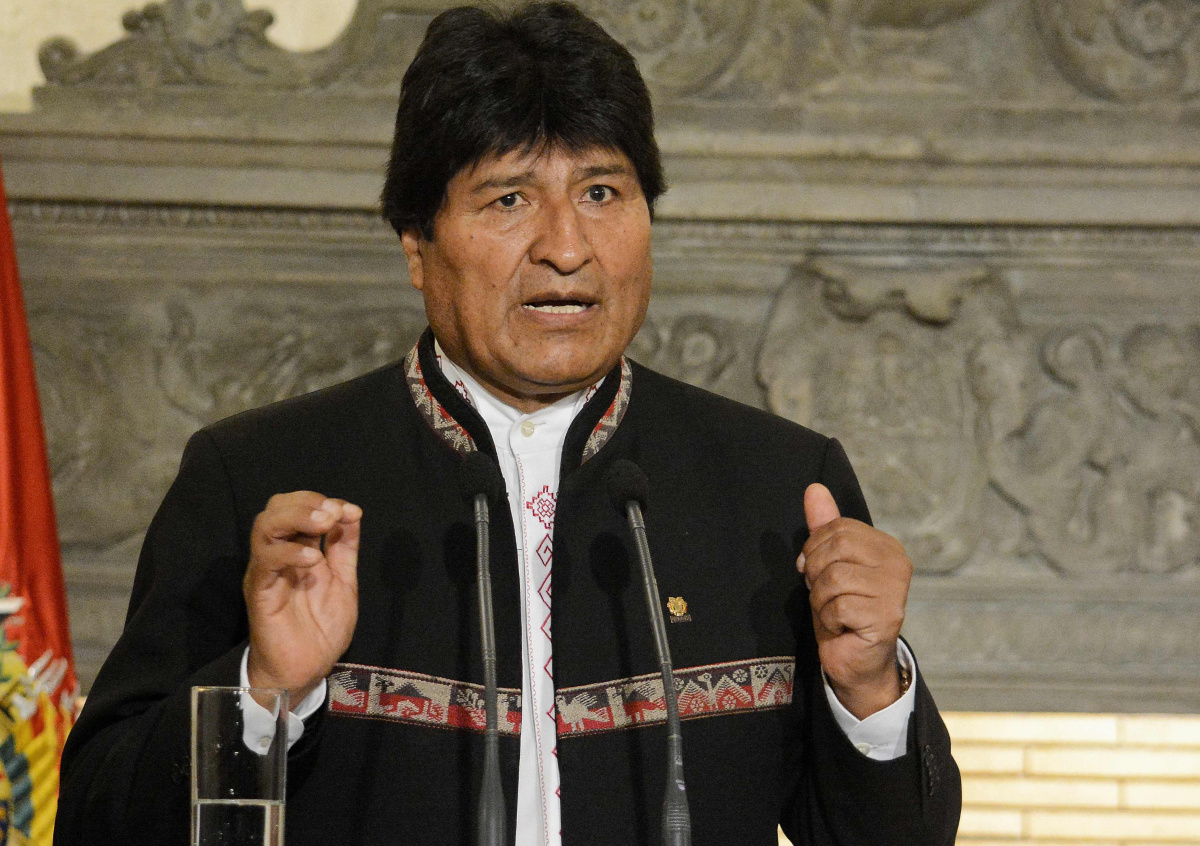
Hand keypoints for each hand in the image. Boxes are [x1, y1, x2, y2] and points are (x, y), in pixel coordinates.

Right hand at [244, 492, 361, 707]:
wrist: (307, 669)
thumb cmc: (322, 627)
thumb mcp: (344, 580)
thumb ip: (345, 547)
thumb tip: (352, 512)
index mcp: (297, 549)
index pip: (296, 507)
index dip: (321, 501)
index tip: (348, 510)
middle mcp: (277, 555)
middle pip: (274, 508)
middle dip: (306, 502)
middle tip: (331, 512)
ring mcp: (266, 572)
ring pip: (264, 526)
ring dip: (296, 517)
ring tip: (323, 524)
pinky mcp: (260, 592)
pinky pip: (266, 562)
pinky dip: (290, 552)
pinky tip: (313, 559)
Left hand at [799, 483, 910, 719]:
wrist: (855, 660)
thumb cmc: (843, 610)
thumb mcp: (829, 564)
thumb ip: (824, 527)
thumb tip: (814, 488)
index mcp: (887, 546)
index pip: (839, 528)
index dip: (816, 548)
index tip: (815, 571)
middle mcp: (898, 564)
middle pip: (837, 549)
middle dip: (816, 573)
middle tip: (823, 594)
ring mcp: (895, 591)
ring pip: (834, 578)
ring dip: (821, 600)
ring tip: (834, 612)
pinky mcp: (886, 618)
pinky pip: (838, 606)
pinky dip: (829, 619)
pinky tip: (842, 628)